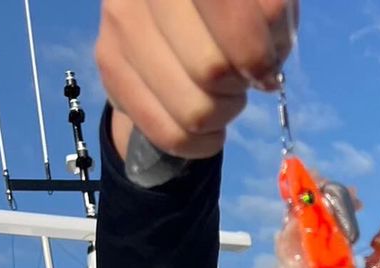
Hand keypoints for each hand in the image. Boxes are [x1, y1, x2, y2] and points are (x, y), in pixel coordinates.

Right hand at [96, 0, 298, 160]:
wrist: (174, 10)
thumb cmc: (234, 5)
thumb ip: (271, 13)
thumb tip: (262, 64)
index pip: (230, 13)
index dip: (256, 53)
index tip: (265, 67)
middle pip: (211, 69)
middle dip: (238, 86)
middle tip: (239, 77)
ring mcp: (121, 20)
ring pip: (193, 110)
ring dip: (222, 115)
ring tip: (221, 94)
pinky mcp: (109, 59)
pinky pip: (169, 133)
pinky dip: (202, 142)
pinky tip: (208, 124)